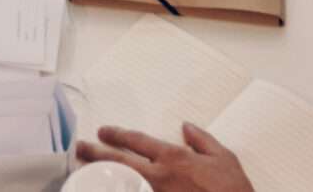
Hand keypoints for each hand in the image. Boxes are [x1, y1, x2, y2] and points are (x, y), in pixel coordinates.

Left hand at [77, 124, 254, 191]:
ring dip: (101, 178)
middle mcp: (158, 177)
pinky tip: (105, 191)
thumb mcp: (224, 158)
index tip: (104, 131)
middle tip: (80, 148)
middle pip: (119, 161)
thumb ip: (203, 140)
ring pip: (119, 184)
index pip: (138, 141)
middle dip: (96, 153)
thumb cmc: (232, 191)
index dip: (118, 134)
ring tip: (83, 172)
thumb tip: (187, 127)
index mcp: (173, 158)